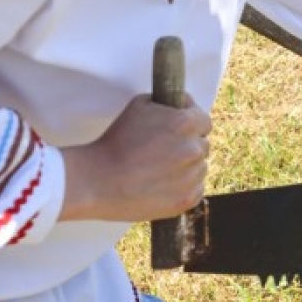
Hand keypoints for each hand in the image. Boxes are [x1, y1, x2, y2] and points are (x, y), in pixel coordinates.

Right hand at [59, 95, 212, 222]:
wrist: (96, 180)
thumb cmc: (116, 141)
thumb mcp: (140, 105)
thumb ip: (168, 102)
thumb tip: (183, 104)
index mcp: (186, 123)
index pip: (204, 121)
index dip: (190, 124)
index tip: (176, 131)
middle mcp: (194, 149)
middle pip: (202, 145)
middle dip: (187, 146)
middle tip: (162, 152)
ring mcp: (192, 177)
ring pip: (200, 168)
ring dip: (186, 168)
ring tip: (159, 171)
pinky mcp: (186, 200)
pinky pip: (196, 189)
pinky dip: (184, 188)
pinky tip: (162, 185)